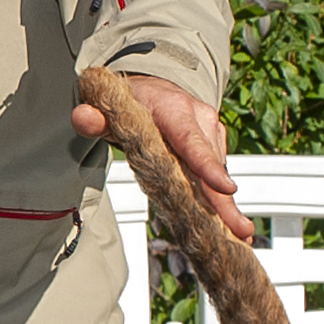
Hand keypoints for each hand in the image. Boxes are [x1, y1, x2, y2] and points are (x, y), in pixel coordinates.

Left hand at [71, 73, 253, 243]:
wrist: (154, 86)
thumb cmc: (135, 101)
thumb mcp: (109, 107)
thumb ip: (94, 117)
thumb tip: (83, 118)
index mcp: (175, 110)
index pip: (192, 141)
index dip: (208, 167)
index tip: (226, 188)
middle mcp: (200, 121)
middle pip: (212, 167)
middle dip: (225, 202)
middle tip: (240, 230)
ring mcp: (211, 134)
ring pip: (217, 176)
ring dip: (226, 208)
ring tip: (238, 237)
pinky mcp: (215, 147)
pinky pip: (216, 178)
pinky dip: (221, 202)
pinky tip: (230, 227)